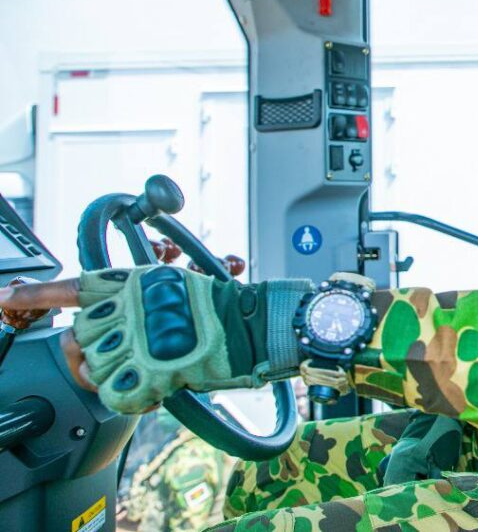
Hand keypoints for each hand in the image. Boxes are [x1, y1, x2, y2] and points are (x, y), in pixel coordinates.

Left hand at [1, 267, 250, 413]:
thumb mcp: (170, 287)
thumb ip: (132, 300)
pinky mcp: (147, 368)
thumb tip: (107, 321)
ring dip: (117, 377)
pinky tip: (152, 391)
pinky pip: (116, 396)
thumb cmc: (219, 309)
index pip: (72, 288)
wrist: (250, 327)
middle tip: (125, 360)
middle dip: (95, 355)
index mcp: (130, 282)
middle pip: (81, 338)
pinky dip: (132, 399)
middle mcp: (126, 306)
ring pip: (95, 369)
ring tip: (148, 373)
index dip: (35, 294)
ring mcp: (135, 337)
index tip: (5, 297)